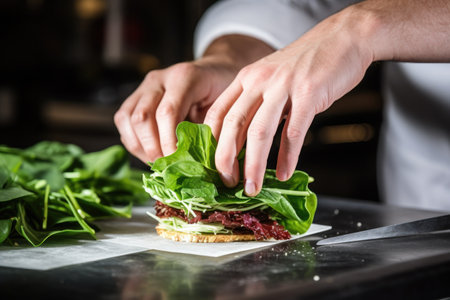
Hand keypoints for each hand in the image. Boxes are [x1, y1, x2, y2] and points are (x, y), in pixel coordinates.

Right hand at [114, 35, 273, 163]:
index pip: (167, 112)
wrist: (217, 71)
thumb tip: (197, 164)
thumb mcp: (224, 108)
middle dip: (152, 147)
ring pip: (127, 118)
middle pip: (142, 116)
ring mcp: (145, 86)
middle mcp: (160, 78)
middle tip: (167, 167)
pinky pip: (123, 120)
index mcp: (184, 77)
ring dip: (141, 146)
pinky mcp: (136, 96)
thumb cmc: (224, 93)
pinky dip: (134, 141)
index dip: (169, 142)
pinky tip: (150, 153)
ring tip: (158, 162)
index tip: (177, 163)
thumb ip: (208, 130)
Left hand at [204, 8, 373, 195]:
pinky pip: (293, 133)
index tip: (213, 165)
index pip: (217, 113)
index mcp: (246, 78)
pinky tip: (284, 174)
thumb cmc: (307, 63)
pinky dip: (287, 157)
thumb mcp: (272, 76)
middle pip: (232, 125)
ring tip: (252, 188)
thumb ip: (257, 102)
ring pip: (259, 132)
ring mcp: (283, 87)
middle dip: (226, 159)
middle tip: (228, 182)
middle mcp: (259, 81)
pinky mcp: (309, 95)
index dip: (211, 143)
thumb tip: (244, 140)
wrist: (343, 38)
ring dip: (253, 165)